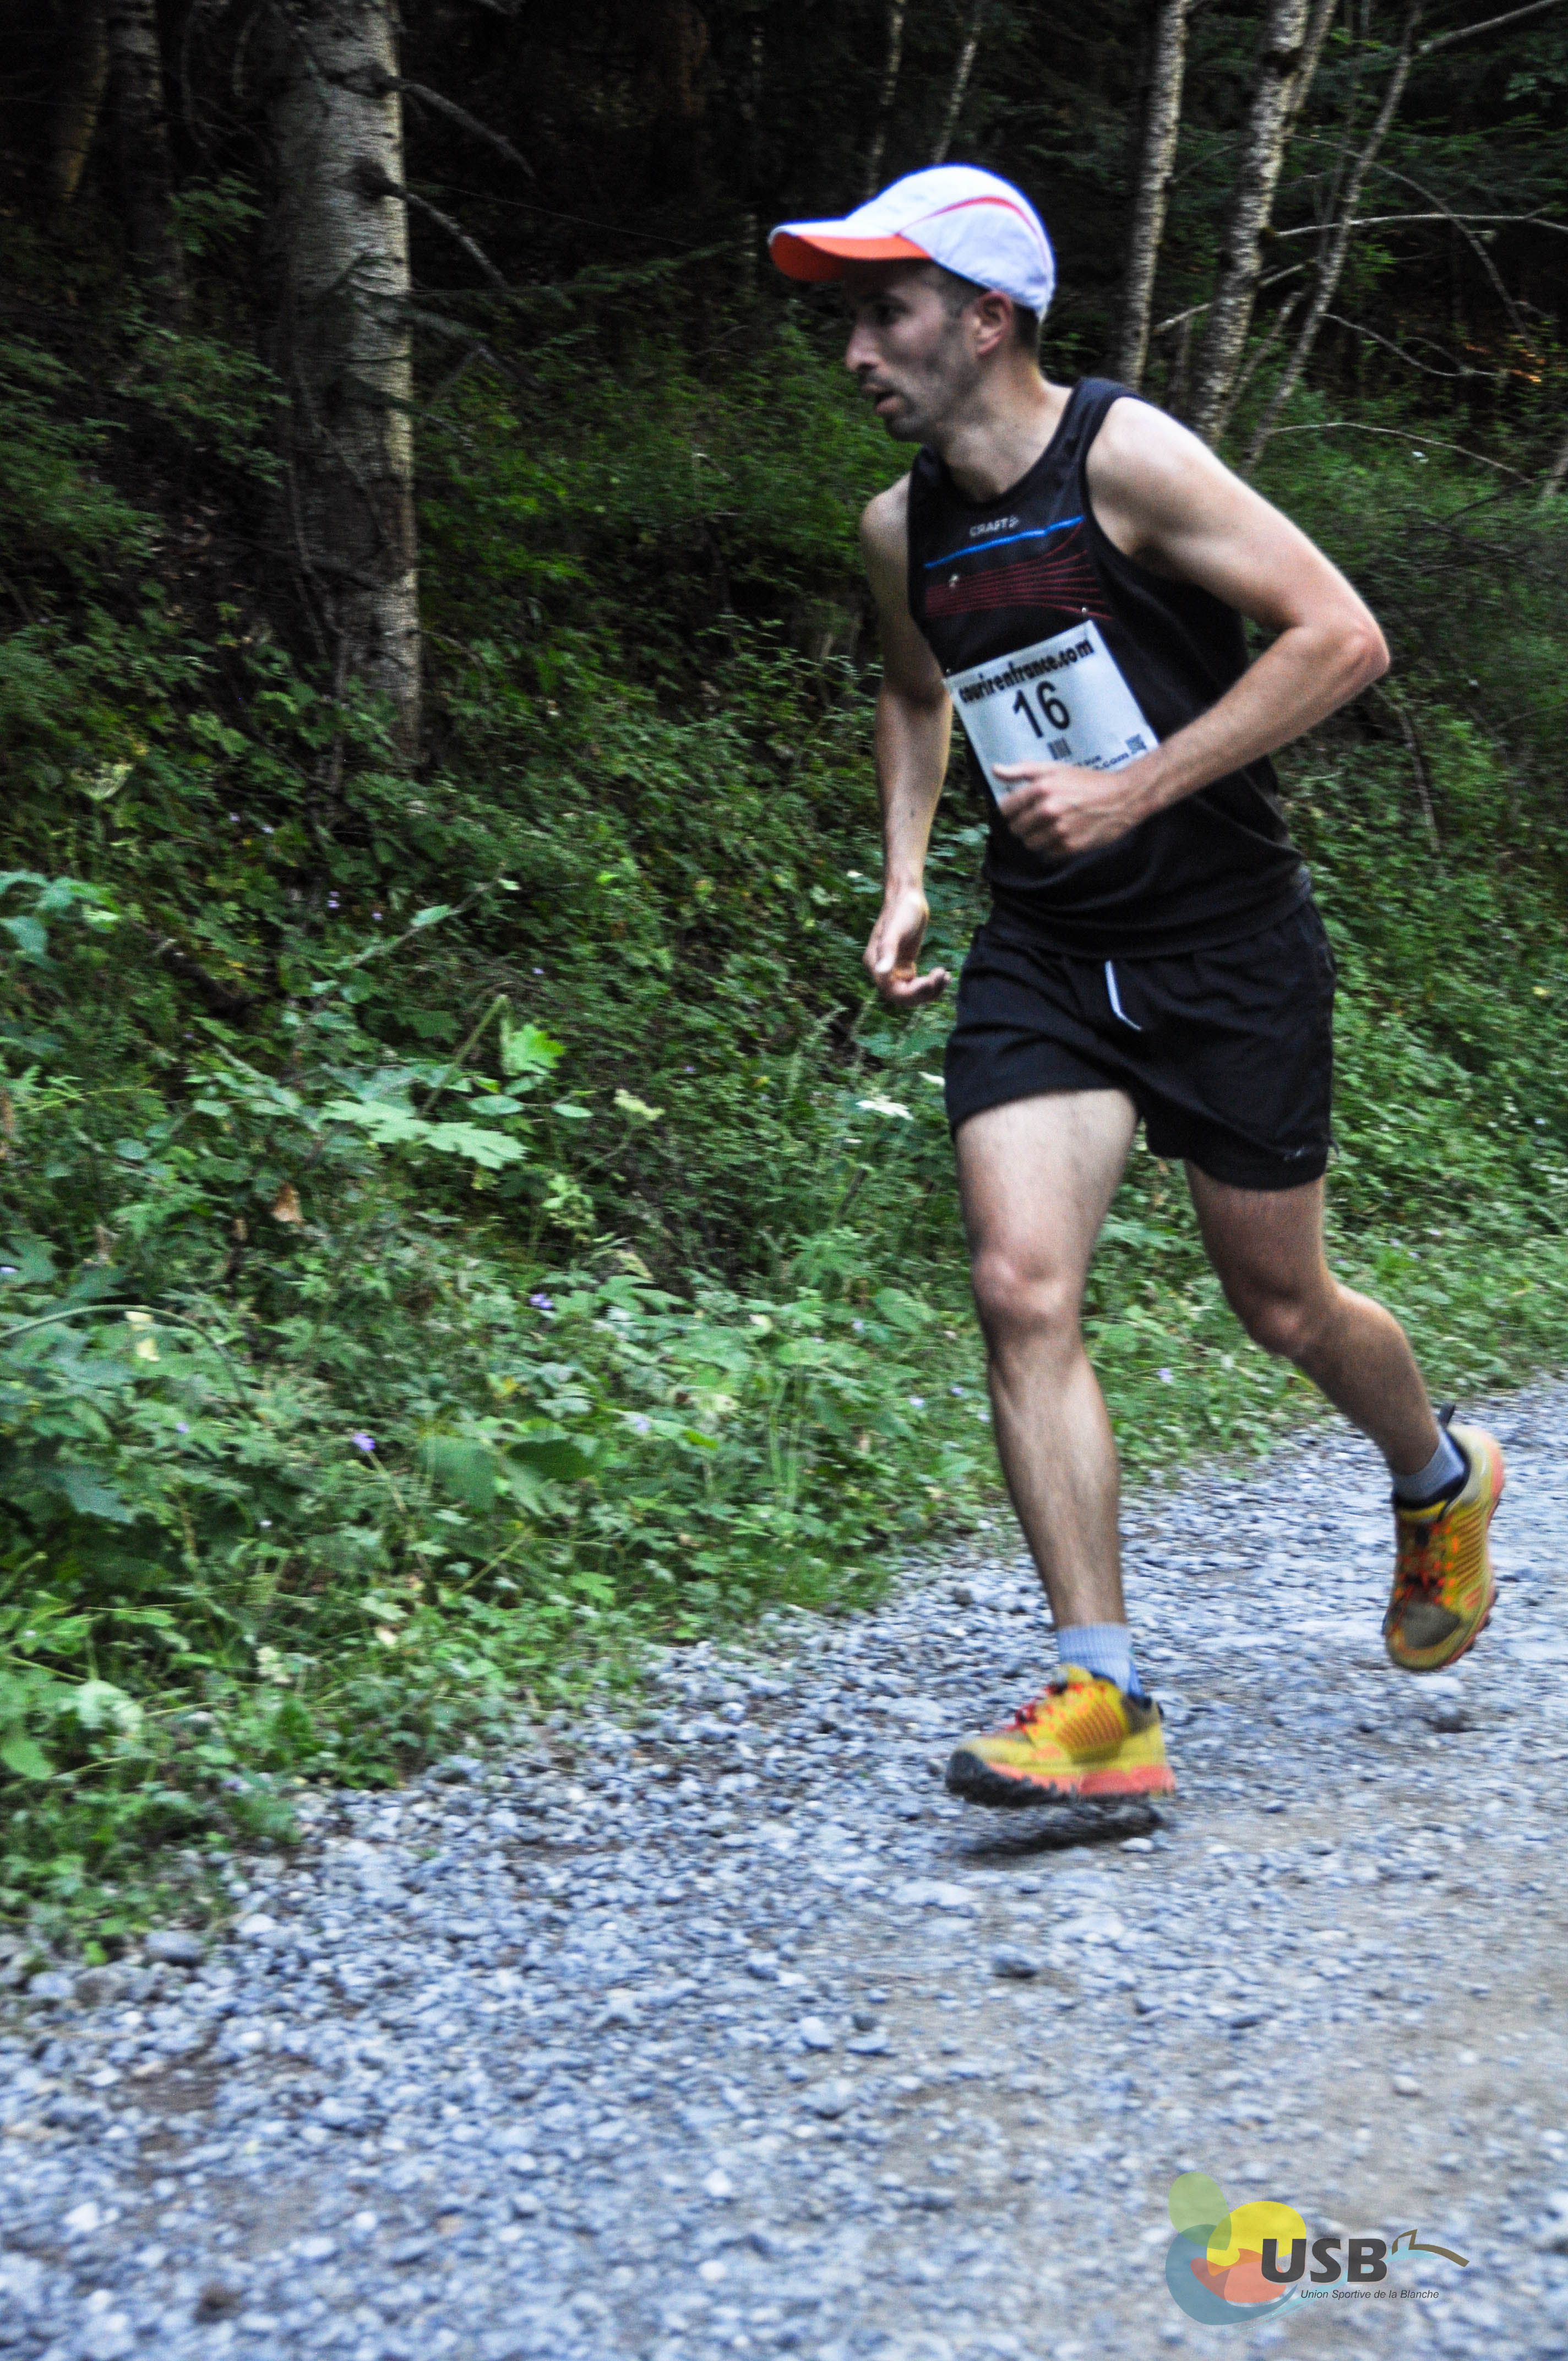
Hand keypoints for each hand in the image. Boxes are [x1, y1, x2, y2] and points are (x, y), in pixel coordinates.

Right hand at [865, 883, 949, 1006]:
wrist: (909, 897)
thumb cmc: (902, 910)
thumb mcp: (895, 930)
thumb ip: (887, 951)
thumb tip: (881, 972)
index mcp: (874, 963)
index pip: (891, 991)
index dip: (912, 993)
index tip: (931, 982)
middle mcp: (881, 970)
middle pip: (902, 996)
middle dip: (924, 992)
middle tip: (943, 976)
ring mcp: (893, 969)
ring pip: (910, 993)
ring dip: (930, 990)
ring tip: (946, 976)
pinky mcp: (904, 966)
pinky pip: (915, 984)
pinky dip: (930, 984)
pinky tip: (944, 976)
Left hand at [993, 758, 1152, 857]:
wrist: (1122, 797)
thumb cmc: (1086, 781)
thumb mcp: (1054, 769)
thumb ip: (1022, 770)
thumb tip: (995, 770)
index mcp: (1041, 788)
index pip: (1005, 810)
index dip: (1011, 810)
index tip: (1021, 808)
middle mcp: (1048, 810)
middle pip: (1015, 829)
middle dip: (1023, 824)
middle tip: (1040, 816)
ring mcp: (1059, 830)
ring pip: (1029, 843)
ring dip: (1036, 837)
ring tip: (1052, 825)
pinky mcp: (1070, 846)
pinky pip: (1047, 853)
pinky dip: (1052, 846)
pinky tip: (1065, 833)